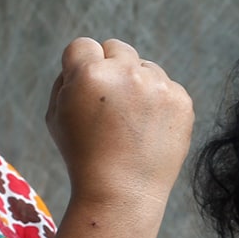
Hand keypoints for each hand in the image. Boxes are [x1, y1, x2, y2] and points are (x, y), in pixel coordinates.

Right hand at [46, 38, 193, 207]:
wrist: (122, 191)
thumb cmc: (83, 155)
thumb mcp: (56, 114)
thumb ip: (68, 78)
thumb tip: (89, 56)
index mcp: (89, 74)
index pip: (84, 45)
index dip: (82, 67)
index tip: (86, 90)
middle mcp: (126, 73)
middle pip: (117, 48)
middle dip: (112, 69)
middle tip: (110, 105)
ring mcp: (158, 86)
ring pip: (145, 67)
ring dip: (138, 85)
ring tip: (131, 123)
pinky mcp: (181, 100)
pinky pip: (167, 87)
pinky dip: (159, 103)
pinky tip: (150, 129)